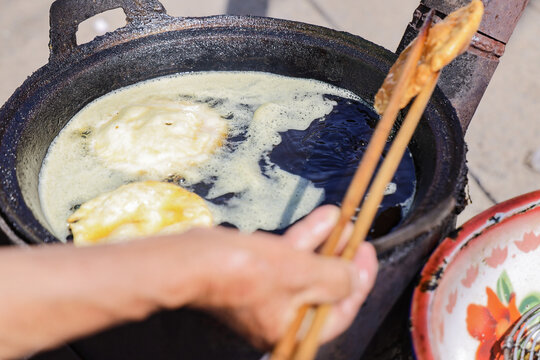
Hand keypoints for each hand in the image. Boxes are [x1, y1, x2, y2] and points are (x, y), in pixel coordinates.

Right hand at [185, 205, 377, 348]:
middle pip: (322, 289)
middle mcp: (280, 320)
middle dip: (340, 258)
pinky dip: (303, 240)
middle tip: (355, 236)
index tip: (367, 254)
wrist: (190, 262)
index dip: (360, 281)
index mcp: (292, 332)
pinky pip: (286, 260)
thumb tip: (355, 278)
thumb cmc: (244, 273)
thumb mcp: (301, 273)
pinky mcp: (253, 277)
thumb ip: (335, 278)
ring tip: (342, 220)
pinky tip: (321, 218)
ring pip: (305, 270)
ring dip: (324, 244)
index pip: (340, 312)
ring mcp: (265, 298)